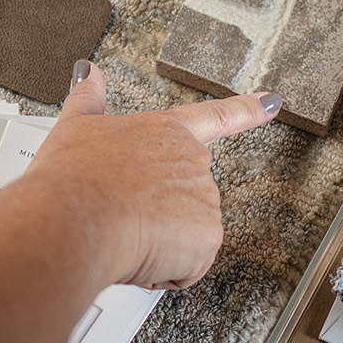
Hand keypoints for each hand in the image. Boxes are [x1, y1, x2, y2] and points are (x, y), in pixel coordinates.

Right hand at [26, 61, 280, 290]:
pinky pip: (188, 266)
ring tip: (122, 231)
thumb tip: (88, 73)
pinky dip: (163, 270)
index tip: (272, 103)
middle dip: (157, 215)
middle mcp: (192, 160)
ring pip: (185, 237)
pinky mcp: (208, 235)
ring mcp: (204, 197)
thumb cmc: (70, 178)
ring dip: (158, 244)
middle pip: (186, 198)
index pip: (214, 116)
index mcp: (165, 131)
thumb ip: (88, 99)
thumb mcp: (75, 128)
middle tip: (119, 213)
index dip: (247, 110)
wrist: (72, 218)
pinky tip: (136, 253)